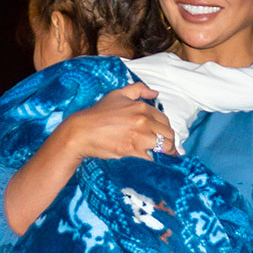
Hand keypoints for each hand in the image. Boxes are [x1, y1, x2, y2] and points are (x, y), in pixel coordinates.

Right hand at [56, 82, 176, 161]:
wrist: (81, 132)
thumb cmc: (98, 113)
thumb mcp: (117, 94)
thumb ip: (138, 89)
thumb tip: (155, 93)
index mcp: (142, 107)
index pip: (165, 120)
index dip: (166, 129)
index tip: (164, 136)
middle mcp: (143, 121)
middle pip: (169, 134)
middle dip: (170, 143)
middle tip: (169, 150)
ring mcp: (139, 137)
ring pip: (165, 147)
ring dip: (166, 154)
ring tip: (164, 158)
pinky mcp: (133, 152)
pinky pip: (152, 159)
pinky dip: (154, 162)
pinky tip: (152, 163)